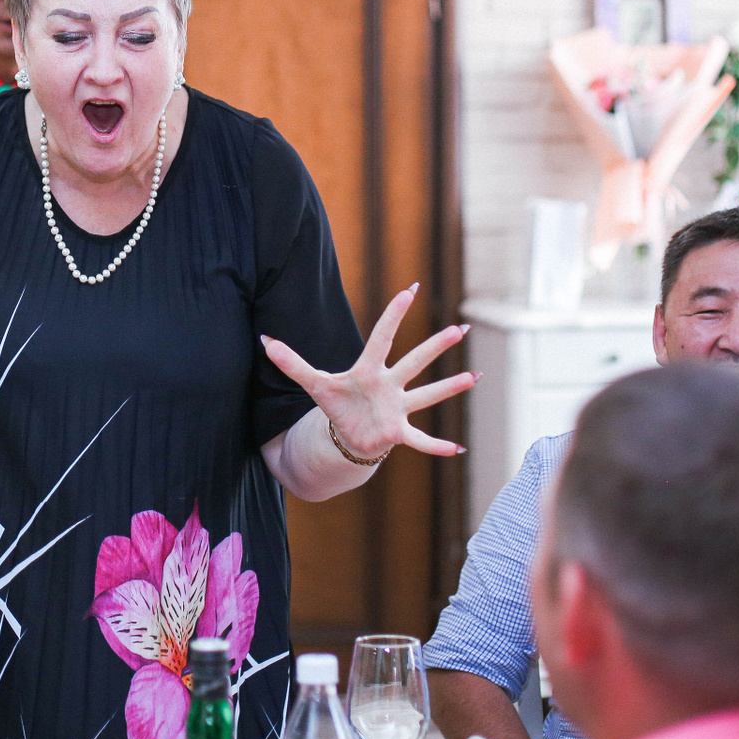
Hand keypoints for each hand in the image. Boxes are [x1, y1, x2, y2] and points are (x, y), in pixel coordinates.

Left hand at [262, 284, 475, 458]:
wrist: (347, 433)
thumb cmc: (336, 403)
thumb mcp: (313, 383)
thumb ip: (291, 363)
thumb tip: (264, 341)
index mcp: (368, 369)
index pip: (382, 337)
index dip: (394, 314)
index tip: (410, 290)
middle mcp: (389, 385)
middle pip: (414, 361)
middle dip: (436, 346)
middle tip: (461, 327)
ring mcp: (396, 408)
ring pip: (427, 395)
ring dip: (450, 387)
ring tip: (473, 376)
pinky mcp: (397, 432)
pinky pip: (420, 440)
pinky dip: (437, 446)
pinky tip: (458, 449)